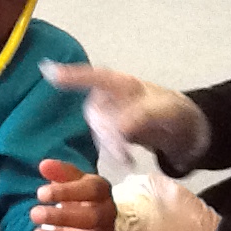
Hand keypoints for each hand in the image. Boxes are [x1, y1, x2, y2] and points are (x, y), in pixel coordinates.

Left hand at [30, 160, 115, 230]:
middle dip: (61, 217)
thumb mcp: (71, 179)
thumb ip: (59, 172)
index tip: (40, 193)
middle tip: (34, 214)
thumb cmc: (79, 193)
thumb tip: (44, 165)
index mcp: (102, 191)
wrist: (93, 213)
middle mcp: (107, 214)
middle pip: (91, 218)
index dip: (66, 192)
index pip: (90, 190)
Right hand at [40, 62, 210, 171]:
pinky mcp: (110, 131)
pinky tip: (127, 159)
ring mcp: (109, 113)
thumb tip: (119, 128)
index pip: (93, 76)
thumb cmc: (174, 112)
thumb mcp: (165, 111)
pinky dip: (112, 152)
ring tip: (128, 157)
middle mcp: (110, 96)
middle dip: (106, 132)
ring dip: (109, 144)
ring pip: (97, 129)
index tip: (47, 72)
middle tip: (124, 151)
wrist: (184, 130)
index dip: (70, 75)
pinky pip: (102, 140)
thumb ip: (142, 115)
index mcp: (122, 83)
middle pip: (95, 112)